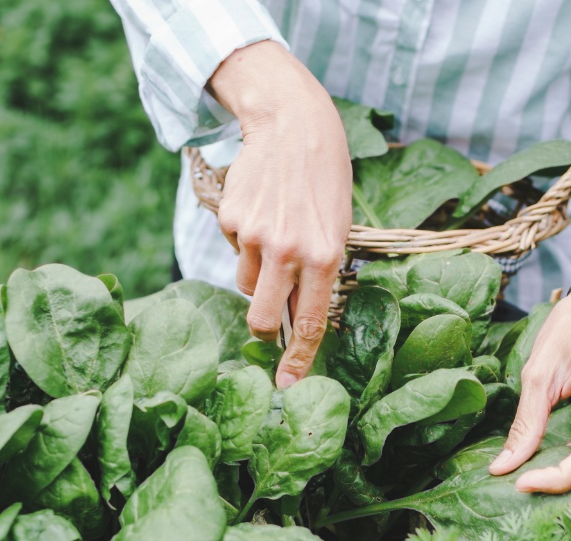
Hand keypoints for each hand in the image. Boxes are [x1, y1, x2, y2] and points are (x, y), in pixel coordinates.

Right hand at [208, 41, 352, 387]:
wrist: (293, 124)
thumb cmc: (323, 180)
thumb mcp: (339, 227)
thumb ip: (319, 273)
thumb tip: (298, 317)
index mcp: (324, 255)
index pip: (310, 321)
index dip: (298, 359)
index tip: (287, 385)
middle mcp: (289, 249)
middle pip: (263, 318)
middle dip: (263, 330)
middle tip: (267, 326)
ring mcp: (256, 235)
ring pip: (246, 283)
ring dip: (257, 274)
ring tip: (275, 236)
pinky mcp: (232, 219)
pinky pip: (235, 249)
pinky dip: (246, 240)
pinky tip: (262, 210)